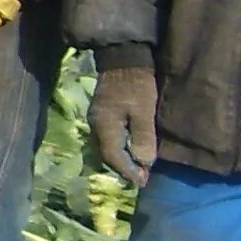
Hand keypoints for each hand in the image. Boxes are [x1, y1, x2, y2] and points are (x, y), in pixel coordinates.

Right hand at [89, 65, 158, 186]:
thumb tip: (143, 163)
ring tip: (136, 167)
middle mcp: (96, 126)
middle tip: (140, 178)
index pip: (113, 158)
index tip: (142, 182)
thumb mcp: (144, 112)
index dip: (128, 172)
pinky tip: (129, 149)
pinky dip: (118, 149)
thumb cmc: (136, 85)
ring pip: (106, 148)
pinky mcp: (102, 114)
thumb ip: (143, 138)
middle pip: (107, 155)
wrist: (123, 58)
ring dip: (120, 160)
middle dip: (123, 169)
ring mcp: (97, 119)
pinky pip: (107, 139)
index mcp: (105, 127)